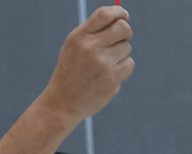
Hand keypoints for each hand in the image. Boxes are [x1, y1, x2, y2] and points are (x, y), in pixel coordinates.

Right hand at [39, 5, 134, 123]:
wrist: (62, 103)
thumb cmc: (70, 73)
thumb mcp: (73, 47)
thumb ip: (92, 32)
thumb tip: (121, 18)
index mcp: (79, 37)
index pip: (105, 15)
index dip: (119, 12)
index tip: (124, 15)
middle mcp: (91, 48)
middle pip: (123, 28)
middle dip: (125, 32)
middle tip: (121, 39)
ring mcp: (102, 64)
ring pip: (127, 47)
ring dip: (121, 54)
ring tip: (105, 66)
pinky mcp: (111, 79)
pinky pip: (129, 64)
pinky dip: (123, 69)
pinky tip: (108, 76)